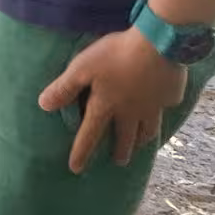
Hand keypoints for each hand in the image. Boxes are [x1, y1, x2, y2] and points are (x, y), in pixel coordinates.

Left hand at [39, 28, 188, 173]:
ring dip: (142, 140)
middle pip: (125, 138)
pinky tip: (164, 108)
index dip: (81, 152)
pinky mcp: (171, 96)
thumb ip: (64, 88)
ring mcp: (154, 106)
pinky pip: (167, 108)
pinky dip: (163, 111)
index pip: (90, 135)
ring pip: (148, 130)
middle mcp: (131, 112)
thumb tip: (43, 106)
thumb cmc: (115, 55)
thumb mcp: (82, 68)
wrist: (158, 45)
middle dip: (121, 151)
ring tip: (140, 145)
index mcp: (106, 106)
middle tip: (119, 161)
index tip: (76, 169)